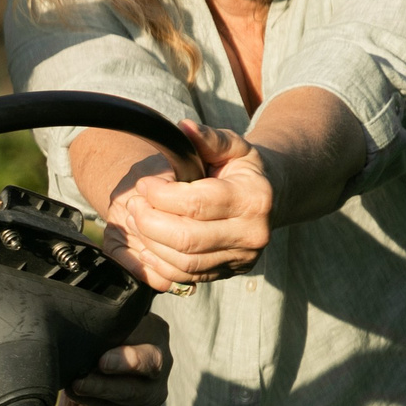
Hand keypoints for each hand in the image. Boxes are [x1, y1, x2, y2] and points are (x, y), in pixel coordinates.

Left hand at [58, 314, 169, 405]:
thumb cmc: (91, 349)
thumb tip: (81, 323)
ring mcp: (152, 391)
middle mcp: (160, 360)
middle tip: (101, 362)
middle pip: (152, 361)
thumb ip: (98, 325)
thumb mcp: (97, 332)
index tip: (103, 331)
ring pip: (131, 391)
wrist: (85, 391)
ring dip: (101, 387)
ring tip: (77, 383)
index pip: (146, 327)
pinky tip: (76, 394)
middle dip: (127, 361)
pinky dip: (92, 402)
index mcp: (153, 331)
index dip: (126, 330)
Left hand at [104, 120, 271, 291]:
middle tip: (134, 205)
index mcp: (253, 199)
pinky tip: (146, 243)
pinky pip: (185, 277)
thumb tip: (183, 127)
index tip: (144, 184)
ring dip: (150, 243)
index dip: (160, 195)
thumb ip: (208, 138)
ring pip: (183, 263)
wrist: (271, 197)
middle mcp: (251, 234)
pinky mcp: (228, 273)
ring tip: (137, 220)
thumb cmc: (243, 169)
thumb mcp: (232, 146)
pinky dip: (158, 263)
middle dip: (149, 222)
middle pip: (186, 239)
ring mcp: (241, 259)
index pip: (197, 204)